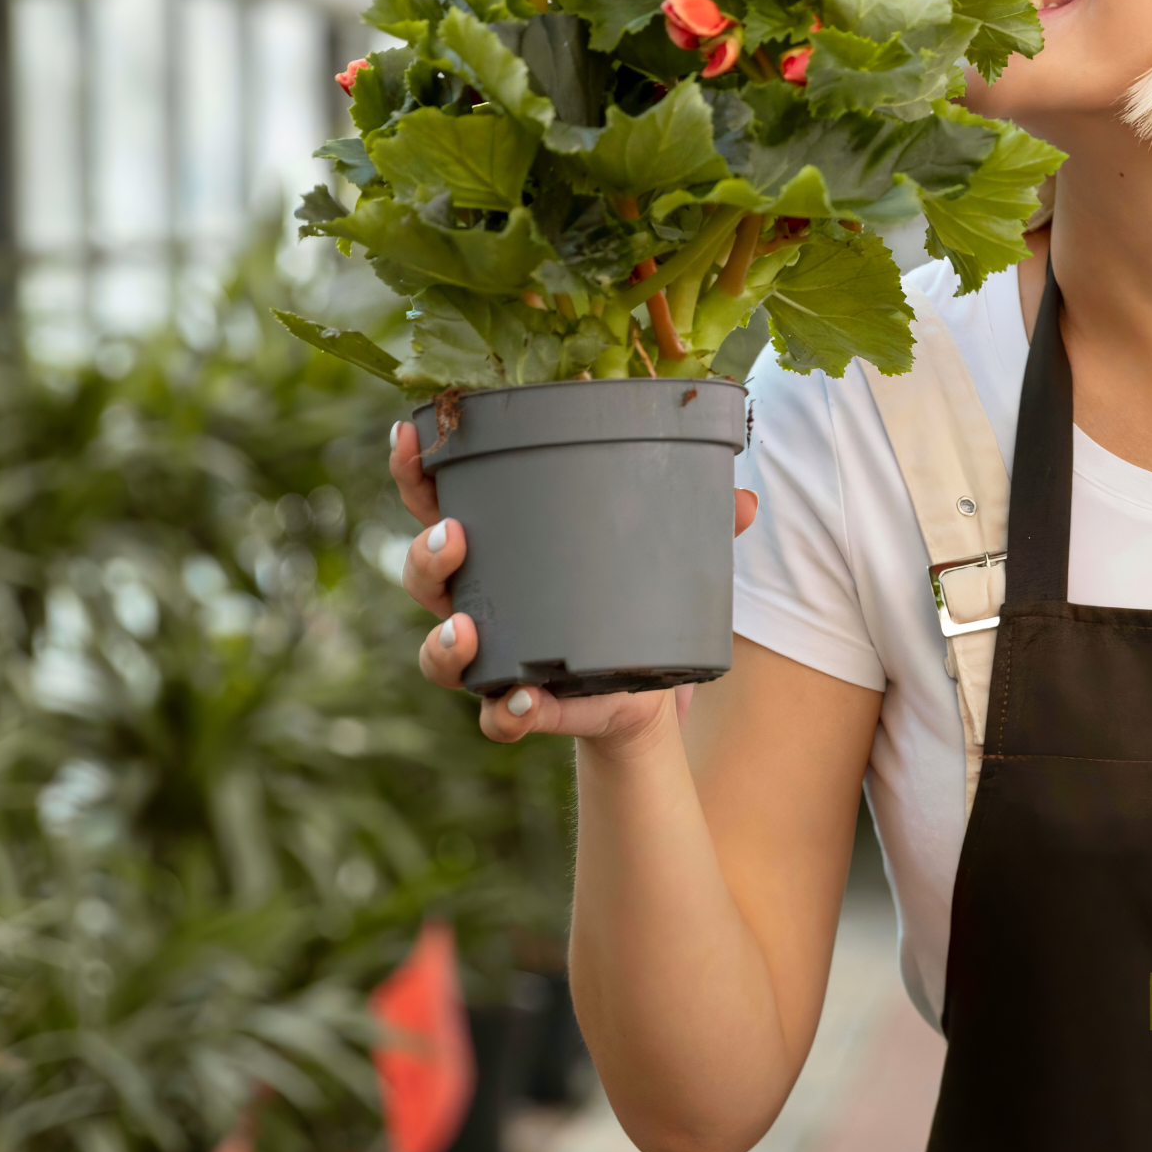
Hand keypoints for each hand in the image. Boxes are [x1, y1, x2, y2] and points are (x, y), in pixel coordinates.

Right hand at [391, 419, 759, 746]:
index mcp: (499, 547)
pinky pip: (496, 719)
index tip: (407, 433)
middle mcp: (479, 603)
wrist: (650, 690)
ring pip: (438, 654)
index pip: (436, 501)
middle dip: (427, 555)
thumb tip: (744, 500)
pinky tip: (522, 704)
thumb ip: (697, 526)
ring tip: (466, 627)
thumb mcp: (663, 554)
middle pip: (424, 576)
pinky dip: (506, 715)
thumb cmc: (634, 595)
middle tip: (452, 535)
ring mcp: (494, 660)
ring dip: (444, 642)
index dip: (413, 468)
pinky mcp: (524, 709)